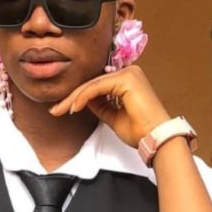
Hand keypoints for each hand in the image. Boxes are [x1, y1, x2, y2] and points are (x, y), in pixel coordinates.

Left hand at [50, 65, 170, 147]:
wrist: (156, 138)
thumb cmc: (141, 130)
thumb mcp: (113, 116)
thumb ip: (99, 106)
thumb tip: (83, 101)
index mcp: (128, 79)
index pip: (97, 85)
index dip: (78, 97)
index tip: (63, 108)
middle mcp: (129, 72)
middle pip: (92, 83)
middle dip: (71, 98)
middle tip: (55, 109)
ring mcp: (128, 74)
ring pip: (92, 85)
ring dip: (73, 98)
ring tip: (60, 110)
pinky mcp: (126, 79)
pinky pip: (96, 87)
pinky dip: (83, 97)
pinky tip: (73, 107)